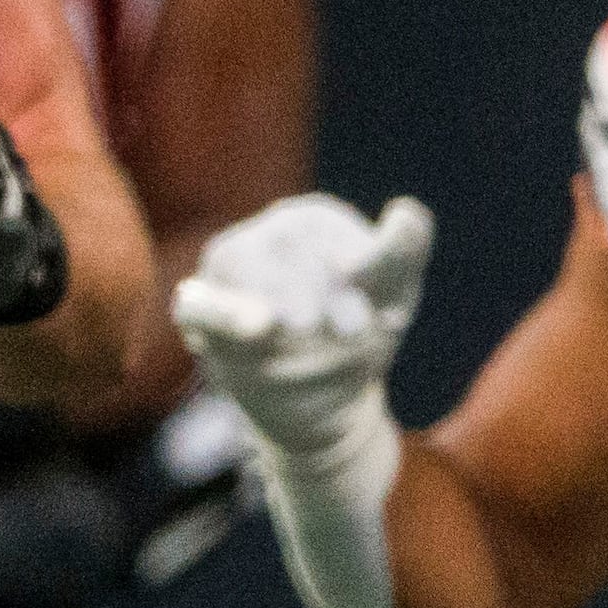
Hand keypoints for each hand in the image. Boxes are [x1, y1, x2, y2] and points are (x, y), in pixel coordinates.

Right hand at [173, 192, 435, 463]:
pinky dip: (221, 313)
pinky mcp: (201, 308)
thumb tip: (409, 211)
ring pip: (241, 263)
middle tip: (353, 331)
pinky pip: (198, 305)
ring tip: (306, 330)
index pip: (330, 232)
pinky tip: (257, 326)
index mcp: (315, 222)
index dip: (361, 267)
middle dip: (322, 290)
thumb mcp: (391, 296)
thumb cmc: (356, 332)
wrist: (322, 396)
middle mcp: (267, 235)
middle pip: (286, 246)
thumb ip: (402, 253)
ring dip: (281, 297)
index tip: (385, 311)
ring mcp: (229, 269)